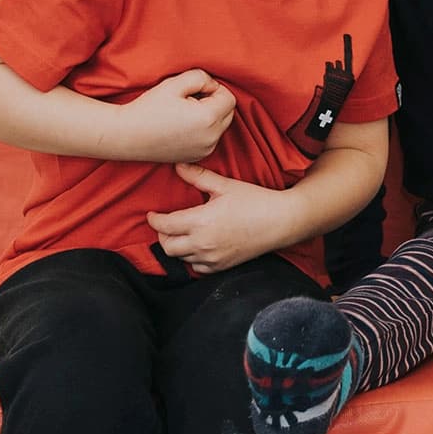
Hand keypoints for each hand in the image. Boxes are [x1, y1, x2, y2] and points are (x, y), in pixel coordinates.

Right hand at [122, 69, 235, 162]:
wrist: (127, 136)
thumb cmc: (149, 108)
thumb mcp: (175, 83)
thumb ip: (200, 77)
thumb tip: (212, 85)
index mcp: (208, 119)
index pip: (229, 98)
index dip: (213, 88)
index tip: (193, 90)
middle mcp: (211, 138)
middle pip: (228, 113)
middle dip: (214, 102)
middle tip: (188, 99)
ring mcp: (204, 150)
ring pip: (220, 126)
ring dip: (209, 116)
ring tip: (184, 113)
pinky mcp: (196, 157)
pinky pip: (210, 139)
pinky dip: (203, 130)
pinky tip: (181, 126)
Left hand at [146, 163, 303, 274]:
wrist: (281, 222)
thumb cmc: (255, 201)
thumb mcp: (225, 185)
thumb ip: (198, 177)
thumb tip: (178, 166)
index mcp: (200, 221)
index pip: (164, 225)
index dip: (154, 220)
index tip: (152, 215)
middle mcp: (203, 243)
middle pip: (167, 246)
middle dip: (162, 235)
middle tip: (165, 225)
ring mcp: (212, 258)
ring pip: (181, 258)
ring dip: (177, 247)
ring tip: (181, 234)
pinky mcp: (222, 266)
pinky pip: (197, 268)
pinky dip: (192, 259)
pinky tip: (197, 247)